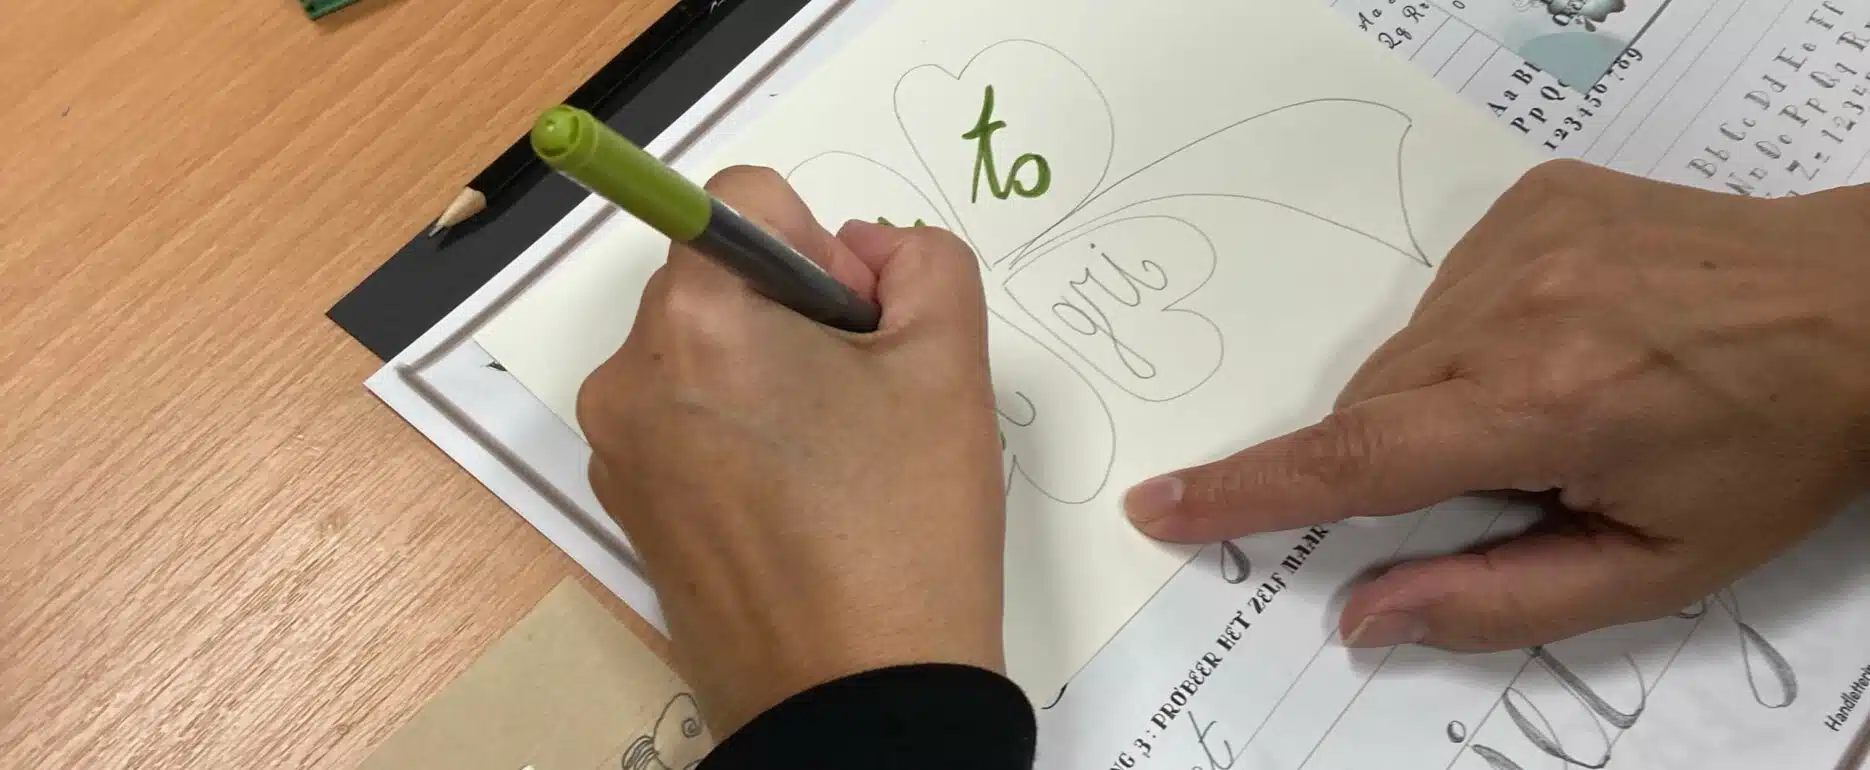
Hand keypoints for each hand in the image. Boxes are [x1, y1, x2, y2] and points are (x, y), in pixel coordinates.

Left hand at [578, 166, 1006, 733]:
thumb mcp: (950, 365)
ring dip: (771, 376)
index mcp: (696, 320)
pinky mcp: (630, 511)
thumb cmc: (904, 531)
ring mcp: (619, 452)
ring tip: (840, 463)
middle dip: (797, 313)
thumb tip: (866, 251)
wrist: (858, 703)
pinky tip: (804, 504)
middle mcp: (629, 376)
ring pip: (704, 355)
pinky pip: (685, 427)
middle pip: (720, 280)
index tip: (861, 328)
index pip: (745, 198)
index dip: (823, 247)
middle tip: (865, 401)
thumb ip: (923, 261)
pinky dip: (740, 436)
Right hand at [1125, 160, 1869, 650]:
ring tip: (1560, 398)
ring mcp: (1522, 240)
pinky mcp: (1532, 200)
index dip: (1245, 493)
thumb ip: (1495, 599)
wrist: (1864, 306)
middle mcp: (1518, 309)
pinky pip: (1445, 290)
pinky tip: (1562, 340)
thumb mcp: (1657, 565)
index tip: (1163, 506)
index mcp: (1548, 405)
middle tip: (1514, 472)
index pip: (1354, 461)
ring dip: (1439, 396)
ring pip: (1404, 350)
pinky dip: (1472, 334)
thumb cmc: (1775, 447)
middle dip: (1402, 461)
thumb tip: (1362, 616)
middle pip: (1372, 408)